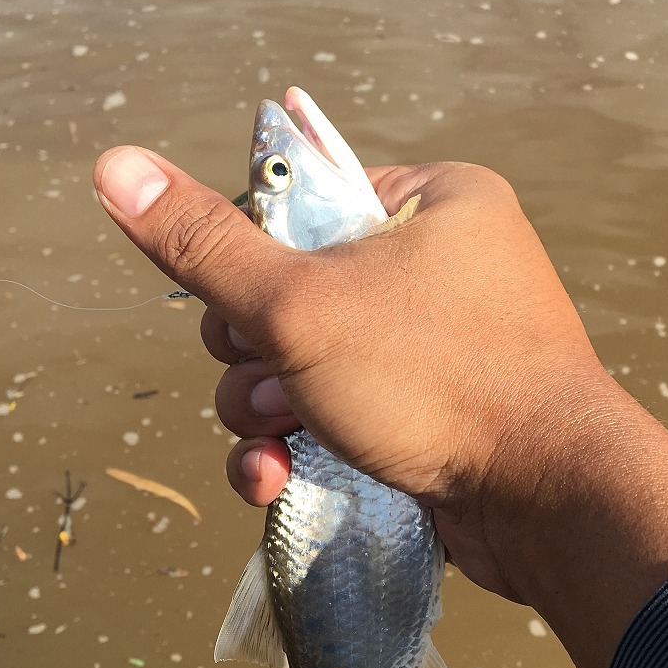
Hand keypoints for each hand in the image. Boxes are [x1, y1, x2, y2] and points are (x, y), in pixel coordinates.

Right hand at [93, 149, 602, 600]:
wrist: (554, 504)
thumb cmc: (439, 378)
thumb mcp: (302, 304)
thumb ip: (205, 244)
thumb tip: (114, 163)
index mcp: (431, 202)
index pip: (304, 204)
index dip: (252, 260)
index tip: (244, 306)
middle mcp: (441, 265)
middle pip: (293, 291)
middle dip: (253, 351)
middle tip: (265, 380)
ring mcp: (439, 345)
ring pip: (307, 362)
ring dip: (265, 406)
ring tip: (279, 437)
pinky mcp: (431, 414)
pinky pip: (342, 412)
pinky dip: (302, 445)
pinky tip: (276, 480)